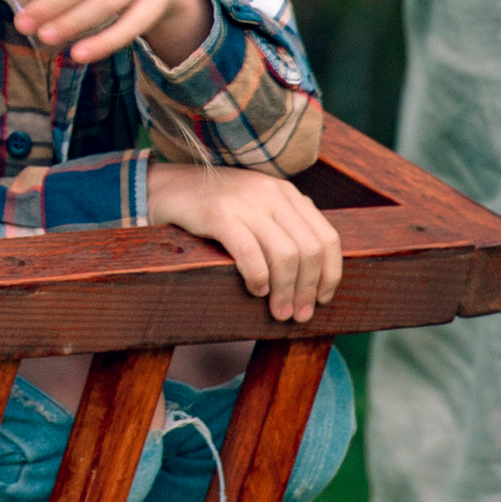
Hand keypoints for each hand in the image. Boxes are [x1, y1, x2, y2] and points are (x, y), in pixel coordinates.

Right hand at [147, 162, 342, 325]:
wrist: (169, 186)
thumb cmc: (217, 207)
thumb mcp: (258, 207)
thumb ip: (284, 225)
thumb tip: (314, 273)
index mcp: (287, 193)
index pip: (327, 237)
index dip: (330, 274)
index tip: (323, 299)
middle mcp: (272, 194)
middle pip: (309, 249)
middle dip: (308, 289)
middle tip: (299, 315)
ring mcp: (246, 202)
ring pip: (285, 254)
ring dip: (286, 290)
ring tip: (279, 311)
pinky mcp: (219, 214)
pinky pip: (250, 252)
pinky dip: (258, 278)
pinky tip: (255, 290)